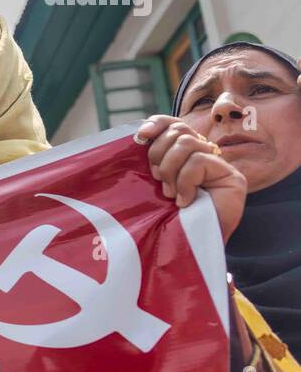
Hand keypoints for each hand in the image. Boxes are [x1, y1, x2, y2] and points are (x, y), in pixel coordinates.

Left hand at [135, 115, 246, 240]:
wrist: (187, 247)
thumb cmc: (166, 219)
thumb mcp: (152, 185)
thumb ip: (151, 162)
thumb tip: (139, 135)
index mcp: (183, 154)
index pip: (172, 123)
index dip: (157, 124)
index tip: (140, 136)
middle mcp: (204, 155)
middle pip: (178, 130)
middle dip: (159, 154)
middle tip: (158, 180)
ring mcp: (220, 165)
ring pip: (187, 143)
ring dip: (171, 170)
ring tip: (170, 193)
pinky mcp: (233, 177)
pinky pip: (199, 161)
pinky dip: (185, 182)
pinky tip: (185, 201)